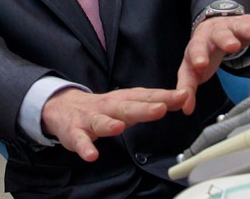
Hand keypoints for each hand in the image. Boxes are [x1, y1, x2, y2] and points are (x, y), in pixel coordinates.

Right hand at [41, 87, 188, 161]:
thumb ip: (154, 102)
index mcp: (125, 99)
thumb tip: (182, 99)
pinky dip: (85, 148)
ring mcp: (91, 119)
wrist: (65, 106)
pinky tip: (92, 155)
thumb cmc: (105, 107)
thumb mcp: (130, 102)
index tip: (183, 96)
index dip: (165, 96)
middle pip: (128, 107)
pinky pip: (80, 141)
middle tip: (161, 108)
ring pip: (101, 122)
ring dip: (110, 124)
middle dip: (144, 108)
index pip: (147, 96)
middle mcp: (110, 106)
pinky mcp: (75, 132)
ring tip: (119, 127)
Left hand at [176, 15, 249, 114]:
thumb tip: (186, 107)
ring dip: (248, 29)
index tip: (200, 65)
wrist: (213, 26)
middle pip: (219, 34)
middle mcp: (215, 31)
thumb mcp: (192, 69)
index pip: (196, 48)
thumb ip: (188, 87)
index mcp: (199, 43)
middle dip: (226, 39)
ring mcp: (233, 26)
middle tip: (232, 46)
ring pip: (240, 25)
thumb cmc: (204, 51)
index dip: (198, 56)